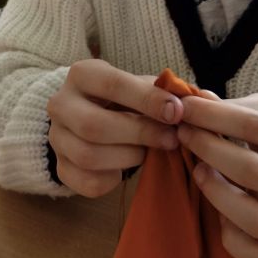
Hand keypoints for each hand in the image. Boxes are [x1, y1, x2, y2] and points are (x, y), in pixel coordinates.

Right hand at [47, 59, 182, 197]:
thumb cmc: (125, 99)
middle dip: (140, 134)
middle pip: (94, 125)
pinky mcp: (61, 168)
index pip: (113, 84)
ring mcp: (56, 138)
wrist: (89, 117)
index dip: (148, 99)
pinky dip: (114, 179)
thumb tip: (201, 99)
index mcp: (82, 74)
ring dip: (129, 157)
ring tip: (149, 152)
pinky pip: (87, 182)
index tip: (177, 111)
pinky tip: (125, 167)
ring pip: (88, 156)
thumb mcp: (142, 86)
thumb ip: (168, 91)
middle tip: (171, 139)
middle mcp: (60, 104)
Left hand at [176, 93, 257, 257]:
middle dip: (208, 149)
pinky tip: (220, 214)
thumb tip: (193, 99)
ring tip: (198, 172)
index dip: (212, 116)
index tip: (183, 108)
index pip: (254, 125)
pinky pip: (255, 255)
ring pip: (253, 218)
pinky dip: (230, 237)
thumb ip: (232, 107)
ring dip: (215, 194)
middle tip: (183, 135)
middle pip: (252, 171)